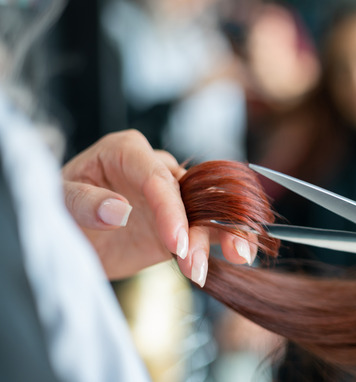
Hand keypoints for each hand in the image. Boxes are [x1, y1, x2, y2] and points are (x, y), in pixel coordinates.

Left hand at [61, 130, 255, 283]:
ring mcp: (172, 197)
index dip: (170, 208)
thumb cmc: (56, 208)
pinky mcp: (181, 223)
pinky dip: (226, 240)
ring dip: (224, 233)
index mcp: (126, 151)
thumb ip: (85, 203)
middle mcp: (156, 169)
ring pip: (208, 209)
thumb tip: (119, 210)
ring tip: (238, 256)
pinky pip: (210, 228)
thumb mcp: (58, 201)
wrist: (66, 236)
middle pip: (190, 192)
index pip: (156, 176)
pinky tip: (241, 254)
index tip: (174, 241)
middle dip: (199, 226)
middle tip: (194, 262)